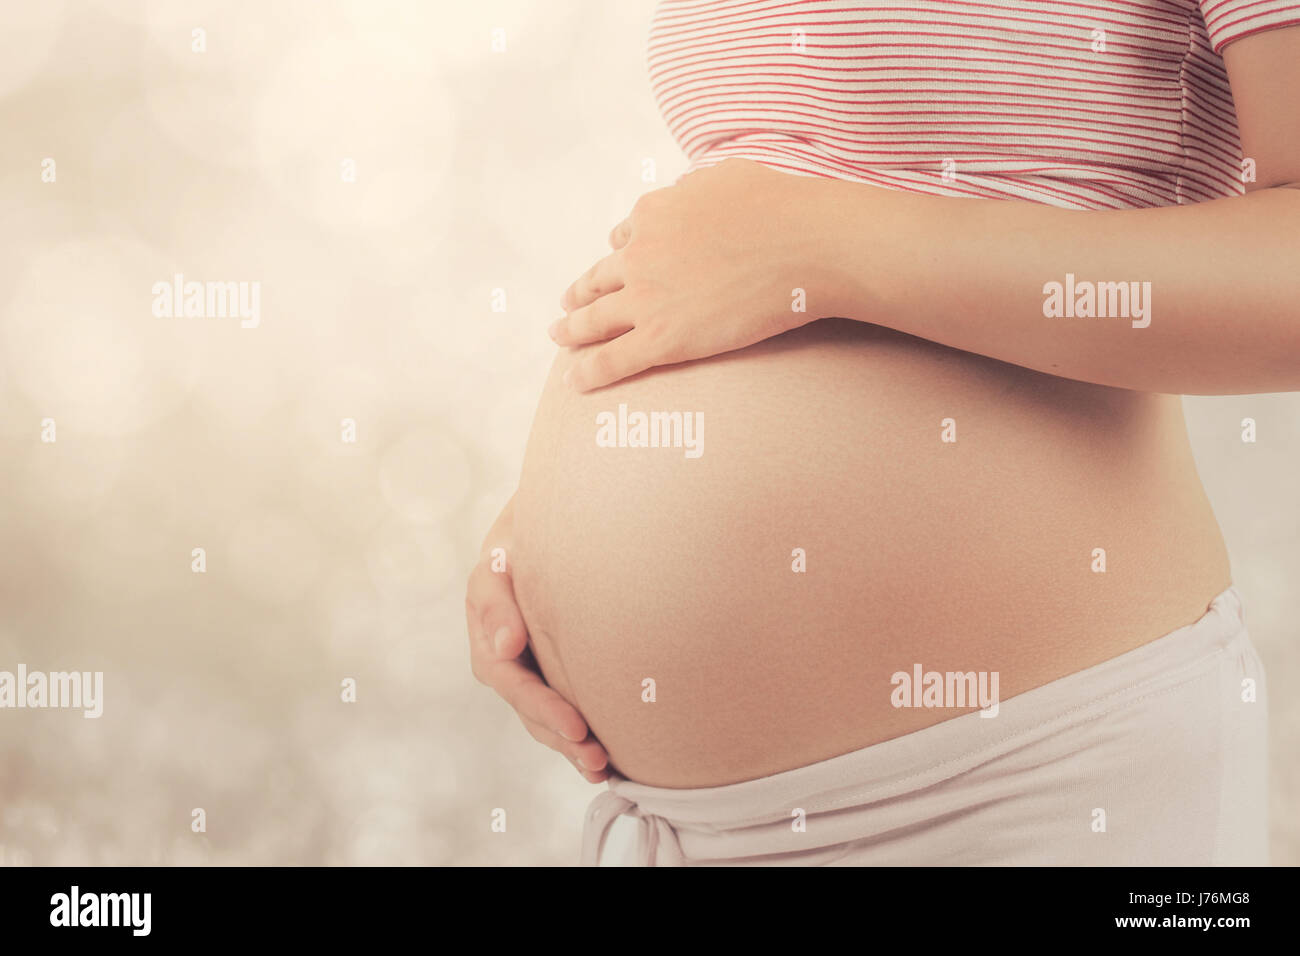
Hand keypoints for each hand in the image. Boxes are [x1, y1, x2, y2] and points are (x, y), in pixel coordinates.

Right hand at [465, 496, 609, 782]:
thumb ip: (499, 593)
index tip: (574, 721)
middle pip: (524, 701)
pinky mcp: (554, 666)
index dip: (535, 697)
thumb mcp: (510, 542)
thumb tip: (506, 647)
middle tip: (589, 745)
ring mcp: (528, 659)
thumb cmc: (538, 521)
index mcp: (486, 613)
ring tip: (599, 764)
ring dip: (568, 743)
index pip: (503, 668)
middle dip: (555, 728)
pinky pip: (562, 709)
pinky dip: (579, 737)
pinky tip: (606, 763)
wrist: (567, 509)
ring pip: (542, 714)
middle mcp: (501, 646)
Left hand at [549, 157, 839, 390]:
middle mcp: (639, 254)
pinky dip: (590, 373)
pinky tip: (574, 383)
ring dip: (572, 330)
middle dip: (581, 293)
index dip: (621, 253)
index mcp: (653, 214)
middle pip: (599, 278)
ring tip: (560, 339)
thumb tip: (685, 190)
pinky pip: (613, 360)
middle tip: (568, 304)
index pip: (626, 237)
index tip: (617, 263)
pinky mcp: (660, 338)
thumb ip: (696, 186)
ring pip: (594, 319)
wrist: (803, 244)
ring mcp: (645, 299)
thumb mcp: (726, 176)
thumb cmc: (778, 206)